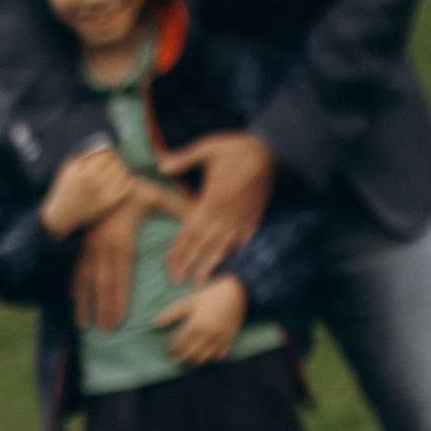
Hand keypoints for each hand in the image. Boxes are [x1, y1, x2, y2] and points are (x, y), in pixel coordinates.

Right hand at [38, 145, 132, 239]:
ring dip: (120, 169)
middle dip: (113, 160)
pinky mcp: (111, 203)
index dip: (107, 151)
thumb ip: (85, 154)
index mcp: (85, 173)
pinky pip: (126, 186)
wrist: (62, 216)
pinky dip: (125, 180)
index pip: (107, 154)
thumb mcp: (68, 168)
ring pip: (123, 173)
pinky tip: (117, 181)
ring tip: (112, 171)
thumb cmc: (64, 189)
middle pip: (116, 162)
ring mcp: (106, 194)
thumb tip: (102, 143)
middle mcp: (97, 183)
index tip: (104, 153)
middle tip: (108, 163)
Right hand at [67, 181, 177, 329]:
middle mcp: (100, 248)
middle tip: (105, 331)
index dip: (118, 301)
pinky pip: (75, 268)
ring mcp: (87, 246)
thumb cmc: (128, 185)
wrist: (96, 173)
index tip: (119, 320)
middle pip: (102, 285)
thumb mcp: (154, 195)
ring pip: (84, 280)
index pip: (120, 278)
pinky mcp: (79, 242)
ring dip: (84, 303)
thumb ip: (177, 208)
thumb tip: (198, 218)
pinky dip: (74, 285)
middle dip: (103, 309)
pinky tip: (72, 298)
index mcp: (120, 241)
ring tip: (84, 323)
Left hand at [156, 272, 250, 367]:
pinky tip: (206, 352)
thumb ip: (172, 313)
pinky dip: (211, 358)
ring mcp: (219, 338)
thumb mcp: (188, 301)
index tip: (169, 348)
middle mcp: (208, 333)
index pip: (179, 343)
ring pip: (204, 359)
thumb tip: (156, 324)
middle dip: (181, 357)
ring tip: (190, 355)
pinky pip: (219, 357)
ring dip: (194, 360)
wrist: (235, 293)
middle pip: (190, 355)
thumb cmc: (209, 296)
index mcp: (196, 323)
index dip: (171, 348)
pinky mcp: (229, 340)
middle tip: (177, 355)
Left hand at [157, 127, 275, 283]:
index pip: (190, 231)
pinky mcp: (254, 217)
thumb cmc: (235, 149)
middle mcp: (225, 214)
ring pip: (223, 246)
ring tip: (201, 281)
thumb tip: (160, 165)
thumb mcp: (207, 148)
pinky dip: (234, 252)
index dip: (179, 250)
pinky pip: (243, 239)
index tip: (169, 265)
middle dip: (189, 263)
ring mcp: (241, 218)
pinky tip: (228, 263)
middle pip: (203, 244)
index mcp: (211, 201)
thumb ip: (183, 159)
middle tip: (177, 281)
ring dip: (211, 265)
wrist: (269, 150)